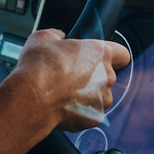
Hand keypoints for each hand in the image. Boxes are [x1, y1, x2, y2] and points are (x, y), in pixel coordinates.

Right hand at [13, 28, 130, 130]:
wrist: (31, 98)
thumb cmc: (38, 67)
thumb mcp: (42, 37)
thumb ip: (58, 35)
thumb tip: (59, 38)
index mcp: (100, 53)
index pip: (122, 54)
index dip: (112, 55)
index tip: (100, 57)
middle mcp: (107, 77)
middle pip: (107, 75)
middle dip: (92, 75)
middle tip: (70, 74)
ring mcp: (103, 99)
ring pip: (100, 95)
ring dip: (86, 94)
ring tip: (63, 92)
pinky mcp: (94, 118)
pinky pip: (90, 112)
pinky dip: (79, 110)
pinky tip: (61, 105)